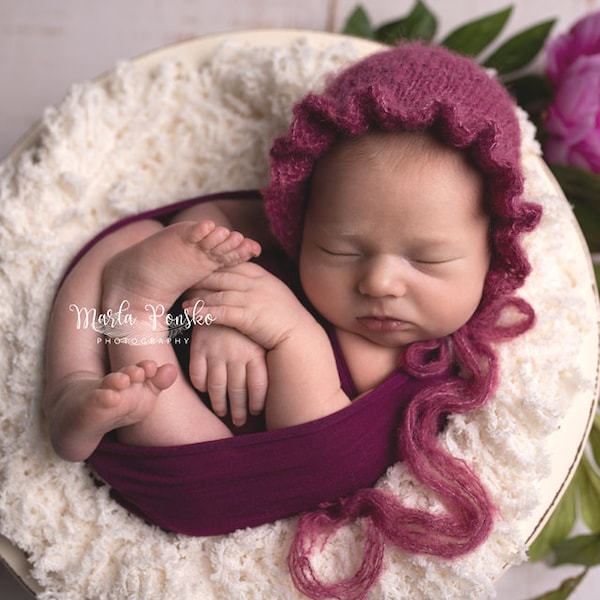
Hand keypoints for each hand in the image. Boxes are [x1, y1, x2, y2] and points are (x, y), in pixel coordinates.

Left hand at [184, 262, 315, 350]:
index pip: (233, 264)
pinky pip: (221, 312)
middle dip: (200, 279)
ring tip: (183, 303)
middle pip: (221, 276)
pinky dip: (204, 312)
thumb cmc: (285, 320)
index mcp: (262, 276)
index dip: (214, 265)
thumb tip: (240, 281)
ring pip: (218, 294)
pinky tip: (191, 314)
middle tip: (183, 282)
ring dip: (198, 298)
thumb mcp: (274, 294)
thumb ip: (258, 285)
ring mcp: (253, 299)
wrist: (300, 339)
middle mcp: (256, 284)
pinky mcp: (249, 317)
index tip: (199, 268)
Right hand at [188, 324, 267, 426]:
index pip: (257, 386)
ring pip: (216, 387)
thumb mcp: (259, 335)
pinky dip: (200, 386)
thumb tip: (276, 384)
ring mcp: (216, 350)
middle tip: (239, 421)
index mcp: (255, 351)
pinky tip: (204, 391)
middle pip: (237, 391)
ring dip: (219, 404)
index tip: (255, 412)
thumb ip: (264, 358)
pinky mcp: (199, 346)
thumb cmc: (246, 320)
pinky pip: (197, 374)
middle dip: (238, 410)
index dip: (256, 403)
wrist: (221, 292)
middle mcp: (237, 353)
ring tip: (222, 412)